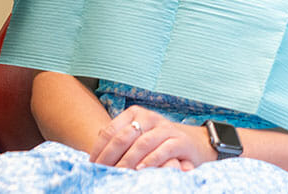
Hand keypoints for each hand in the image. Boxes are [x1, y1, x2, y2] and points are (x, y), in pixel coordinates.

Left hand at [88, 106, 214, 170]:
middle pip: (123, 136)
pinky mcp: (179, 141)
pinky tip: (140, 170)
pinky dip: (150, 161)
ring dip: (128, 160)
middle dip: (110, 156)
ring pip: (142, 143)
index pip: (110, 130)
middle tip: (101, 171)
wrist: (195, 142)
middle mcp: (148, 117)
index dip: (99, 149)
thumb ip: (120, 140)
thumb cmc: (159, 142)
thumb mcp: (139, 136)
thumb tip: (94, 155)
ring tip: (118, 173)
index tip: (91, 165)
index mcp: (134, 113)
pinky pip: (162, 150)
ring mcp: (164, 128)